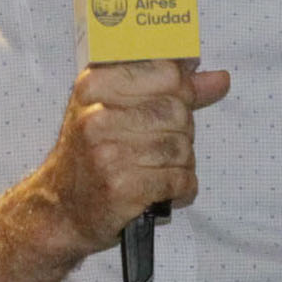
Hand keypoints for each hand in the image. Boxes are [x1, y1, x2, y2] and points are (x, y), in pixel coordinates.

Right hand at [35, 59, 233, 252]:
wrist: (60, 209)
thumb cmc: (93, 154)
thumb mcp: (117, 110)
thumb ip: (171, 90)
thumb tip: (220, 78)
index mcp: (95, 85)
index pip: (167, 73)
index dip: (183, 91)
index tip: (178, 103)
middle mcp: (97, 116)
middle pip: (178, 111)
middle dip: (181, 132)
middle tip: (161, 147)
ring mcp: (107, 153)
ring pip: (182, 147)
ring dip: (181, 164)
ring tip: (159, 171)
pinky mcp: (121, 188)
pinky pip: (180, 180)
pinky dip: (181, 189)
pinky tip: (164, 192)